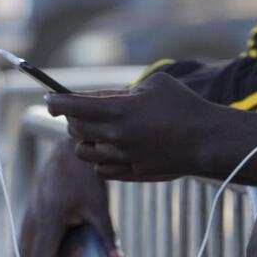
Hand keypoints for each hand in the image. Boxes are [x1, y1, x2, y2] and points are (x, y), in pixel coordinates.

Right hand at [16, 140, 121, 256]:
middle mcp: (35, 219)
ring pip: (22, 251)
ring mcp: (30, 214)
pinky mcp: (32, 210)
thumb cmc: (87, 178)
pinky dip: (33, 253)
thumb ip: (107, 235)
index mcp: (50, 221)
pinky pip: (27, 239)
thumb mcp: (100, 207)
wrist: (70, 150)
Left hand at [46, 72, 217, 180]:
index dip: (56, 101)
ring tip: (95, 130)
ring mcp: (123, 157)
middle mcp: (116, 136)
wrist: (207, 139)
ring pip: (84, 152)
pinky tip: (110, 148)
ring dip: (84, 139)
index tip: (48, 97)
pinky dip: (99, 158)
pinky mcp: (132, 172)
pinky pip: (101, 169)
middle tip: (76, 110)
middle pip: (75, 129)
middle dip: (71, 117)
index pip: (73, 106)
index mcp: (119, 111)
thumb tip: (104, 100)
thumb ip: (125, 91)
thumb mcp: (155, 84)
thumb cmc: (185, 105)